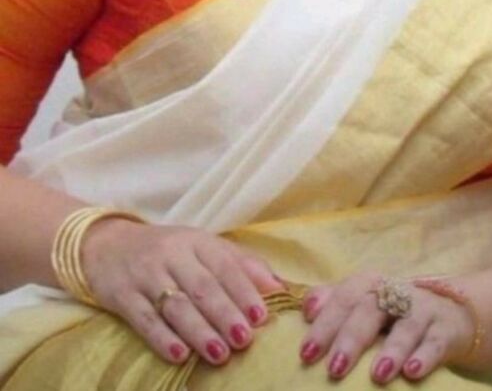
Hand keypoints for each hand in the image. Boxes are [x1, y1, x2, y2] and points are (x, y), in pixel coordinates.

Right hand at [81, 218, 281, 366]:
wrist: (106, 244)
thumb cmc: (167, 251)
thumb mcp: (202, 247)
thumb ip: (241, 264)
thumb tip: (280, 287)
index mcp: (196, 241)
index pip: (224, 264)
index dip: (243, 290)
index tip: (262, 316)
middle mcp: (171, 254)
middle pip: (202, 286)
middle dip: (225, 313)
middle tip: (244, 340)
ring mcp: (145, 274)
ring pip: (175, 304)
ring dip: (199, 330)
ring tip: (219, 353)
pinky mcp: (122, 295)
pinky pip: (143, 318)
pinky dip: (162, 337)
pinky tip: (178, 355)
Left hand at [299, 271, 475, 382]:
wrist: (450, 313)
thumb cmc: (393, 313)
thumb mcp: (364, 303)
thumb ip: (334, 301)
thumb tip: (307, 310)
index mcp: (370, 284)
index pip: (343, 297)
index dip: (324, 323)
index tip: (306, 353)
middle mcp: (395, 291)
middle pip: (370, 309)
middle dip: (351, 338)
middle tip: (334, 369)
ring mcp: (422, 308)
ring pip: (406, 325)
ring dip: (392, 349)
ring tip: (378, 376)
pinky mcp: (446, 329)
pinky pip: (436, 341)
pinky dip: (425, 356)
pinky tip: (412, 373)